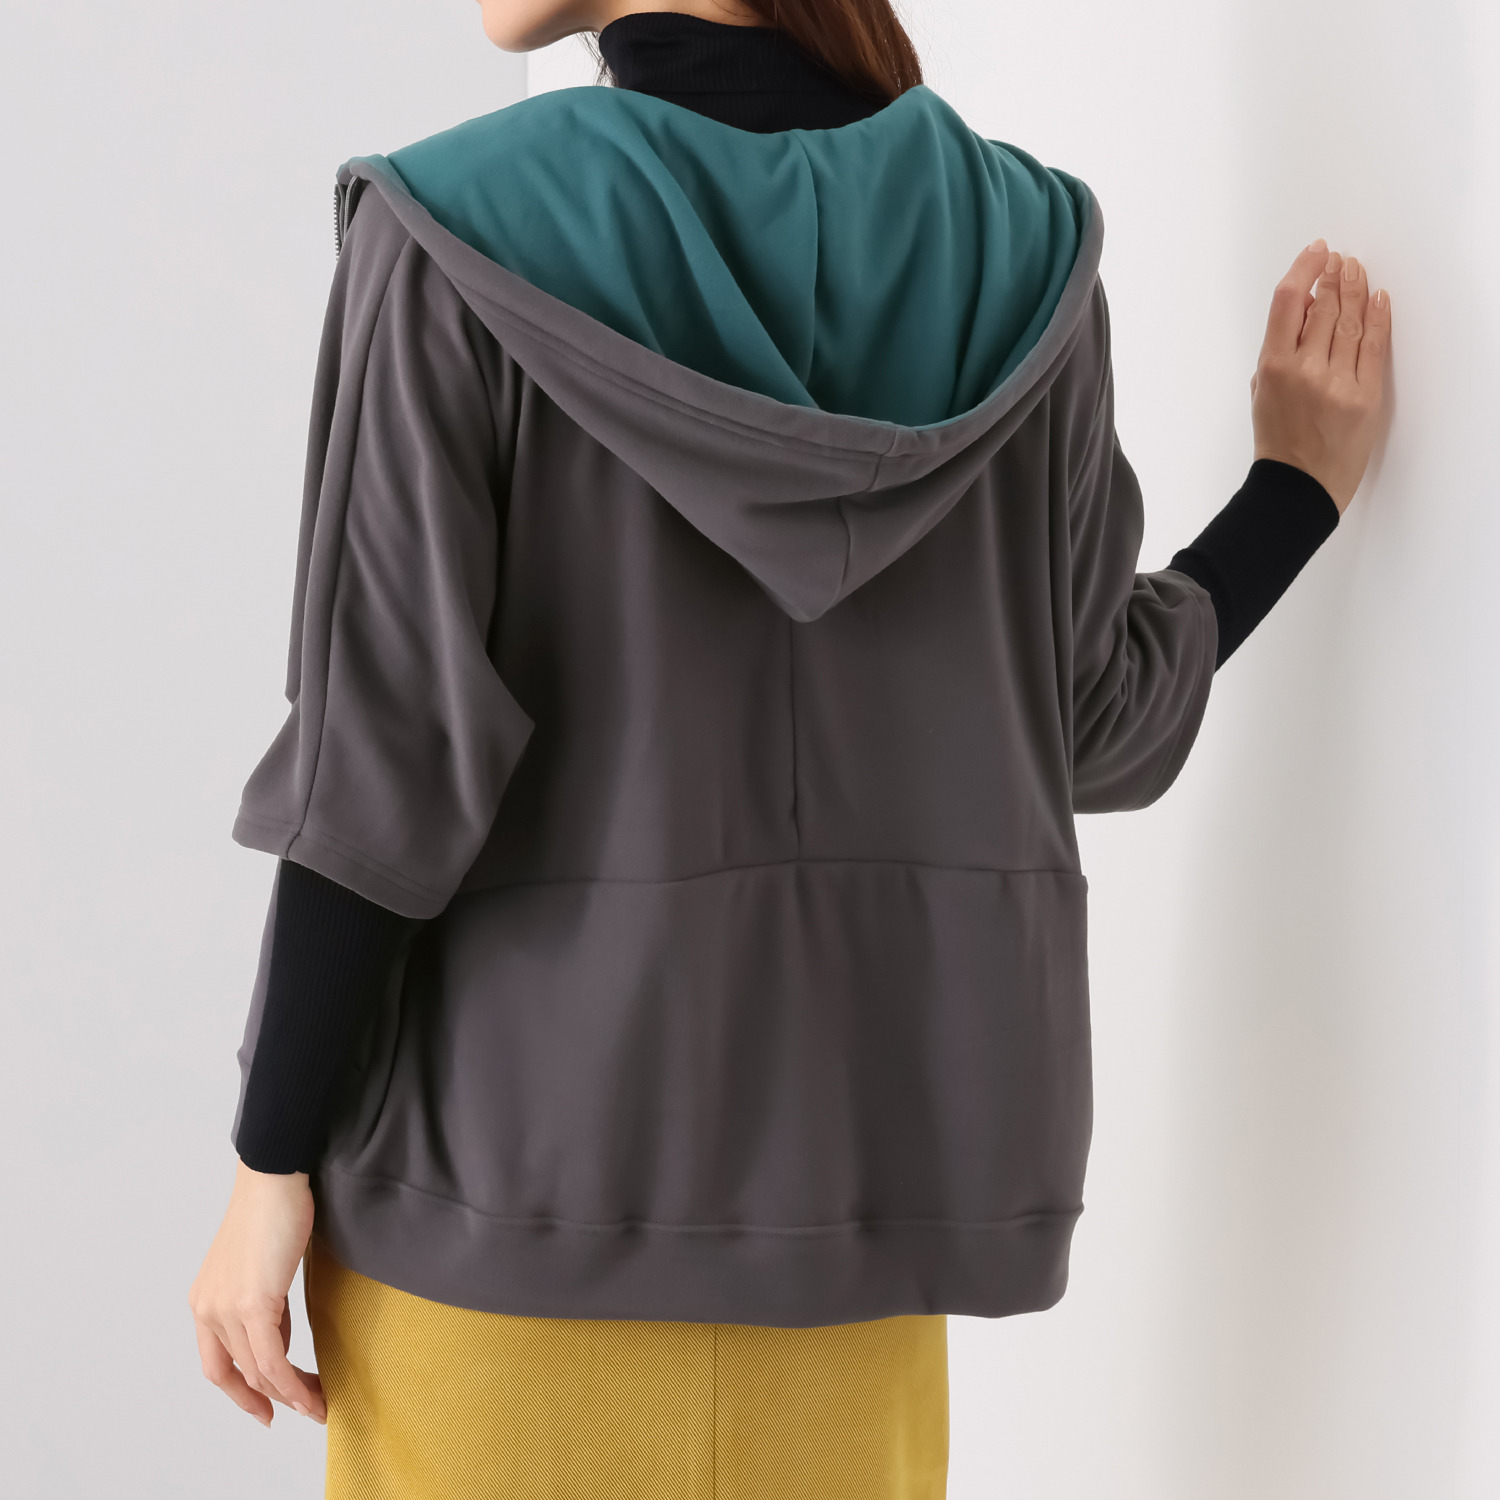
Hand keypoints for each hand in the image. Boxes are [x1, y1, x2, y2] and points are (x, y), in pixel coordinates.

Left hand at [189, 1161, 325, 1425]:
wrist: (273, 1179)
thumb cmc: (273, 1209)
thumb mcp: (261, 1266)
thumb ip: (263, 1304)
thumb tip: (278, 1334)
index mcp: (205, 1301)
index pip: (217, 1364)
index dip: (241, 1393)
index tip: (267, 1407)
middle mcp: (207, 1310)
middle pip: (238, 1373)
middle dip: (272, 1398)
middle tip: (304, 1408)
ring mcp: (227, 1308)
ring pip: (257, 1371)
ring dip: (289, 1394)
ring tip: (317, 1403)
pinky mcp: (254, 1303)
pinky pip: (272, 1358)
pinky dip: (292, 1382)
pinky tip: (310, 1391)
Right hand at [1250, 239, 1391, 513]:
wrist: (1297, 486)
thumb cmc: (1277, 442)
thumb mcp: (1262, 393)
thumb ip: (1279, 352)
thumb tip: (1305, 312)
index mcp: (1272, 367)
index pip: (1289, 302)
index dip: (1305, 270)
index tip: (1316, 253)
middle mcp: (1305, 370)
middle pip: (1326, 306)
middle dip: (1335, 277)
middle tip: (1341, 260)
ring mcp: (1337, 383)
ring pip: (1351, 321)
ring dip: (1356, 289)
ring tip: (1356, 271)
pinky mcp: (1364, 396)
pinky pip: (1374, 347)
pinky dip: (1378, 318)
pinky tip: (1378, 299)